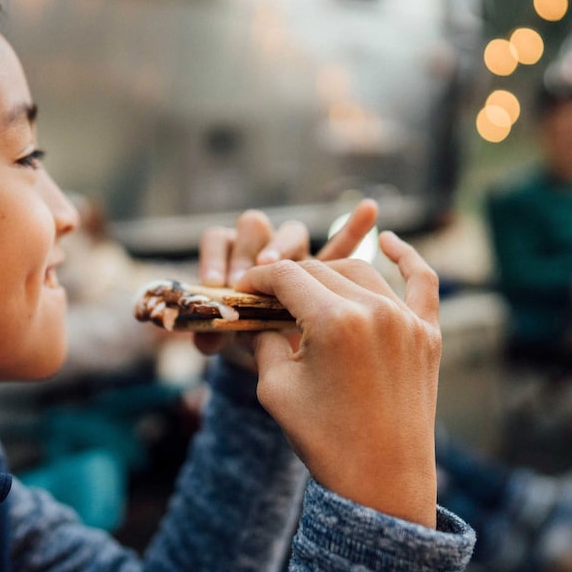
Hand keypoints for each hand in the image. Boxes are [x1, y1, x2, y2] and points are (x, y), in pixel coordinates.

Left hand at [193, 200, 378, 357]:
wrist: (275, 362)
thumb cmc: (245, 345)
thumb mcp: (224, 340)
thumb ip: (212, 336)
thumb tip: (203, 337)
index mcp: (229, 258)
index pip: (217, 239)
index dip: (214, 258)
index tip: (217, 284)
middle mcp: (260, 249)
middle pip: (253, 226)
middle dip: (246, 249)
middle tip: (243, 278)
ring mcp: (293, 257)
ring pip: (291, 234)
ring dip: (282, 245)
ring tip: (275, 265)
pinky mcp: (323, 272)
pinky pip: (340, 248)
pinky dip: (352, 230)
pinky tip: (369, 210)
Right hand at [236, 231, 440, 527]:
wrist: (383, 483)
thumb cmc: (324, 440)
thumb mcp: (275, 387)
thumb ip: (264, 339)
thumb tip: (257, 314)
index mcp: (335, 321)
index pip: (286, 277)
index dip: (258, 279)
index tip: (242, 288)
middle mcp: (375, 311)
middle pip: (321, 272)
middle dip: (289, 280)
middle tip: (268, 297)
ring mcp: (408, 321)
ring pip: (361, 272)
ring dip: (330, 275)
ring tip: (307, 291)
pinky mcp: (429, 335)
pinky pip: (422, 282)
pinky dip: (407, 257)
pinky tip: (388, 240)